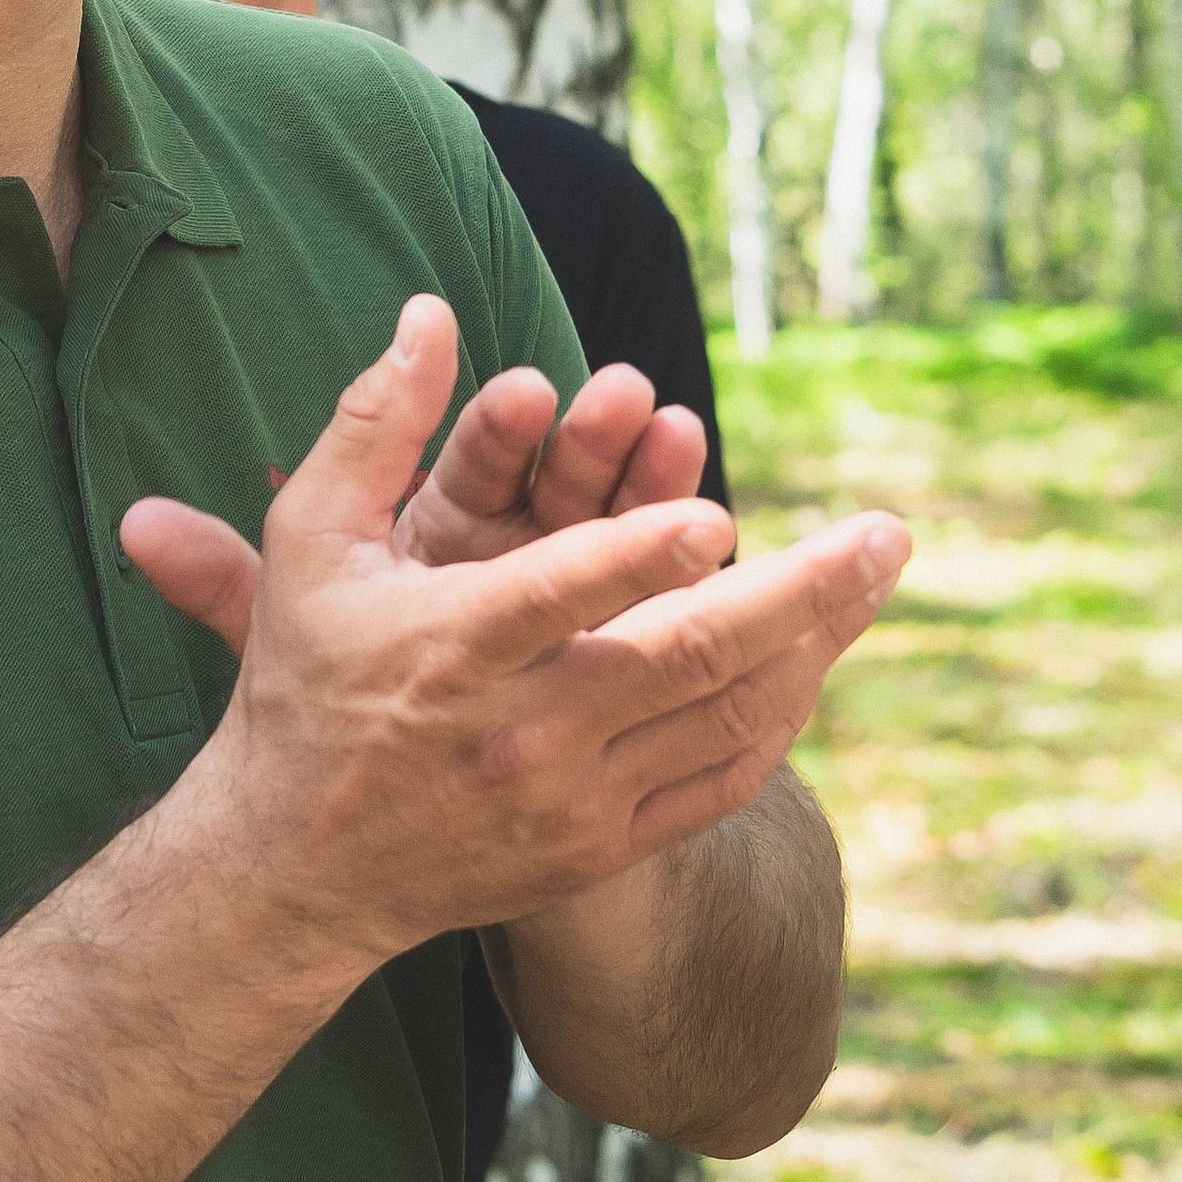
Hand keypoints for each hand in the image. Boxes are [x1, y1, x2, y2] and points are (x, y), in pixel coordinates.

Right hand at [127, 297, 905, 969]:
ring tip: (877, 575)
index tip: (719, 513)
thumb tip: (431, 310)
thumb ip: (374, 423)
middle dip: (796, 593)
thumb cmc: (305, 683)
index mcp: (450, 646)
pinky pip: (716, 781)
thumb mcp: (309, 542)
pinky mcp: (599, 847)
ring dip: (811, 644)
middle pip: (679, 658)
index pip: (560, 595)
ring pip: (720, 719)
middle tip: (884, 533)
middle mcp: (521, 731)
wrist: (297, 870)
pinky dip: (777, 720)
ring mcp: (570, 798)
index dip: (639, 555)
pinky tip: (818, 660)